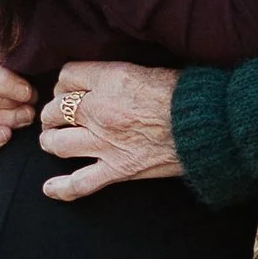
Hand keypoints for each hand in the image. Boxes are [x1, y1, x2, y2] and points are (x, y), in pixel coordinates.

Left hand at [39, 60, 181, 200]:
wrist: (208, 124)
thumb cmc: (185, 94)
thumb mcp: (146, 70)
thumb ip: (116, 76)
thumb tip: (99, 81)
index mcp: (110, 80)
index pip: (67, 75)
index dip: (66, 82)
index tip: (71, 88)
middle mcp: (101, 110)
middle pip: (55, 109)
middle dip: (54, 111)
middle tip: (60, 115)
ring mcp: (106, 143)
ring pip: (57, 143)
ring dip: (51, 141)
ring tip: (55, 139)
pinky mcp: (118, 169)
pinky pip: (80, 183)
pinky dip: (62, 188)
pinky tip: (49, 188)